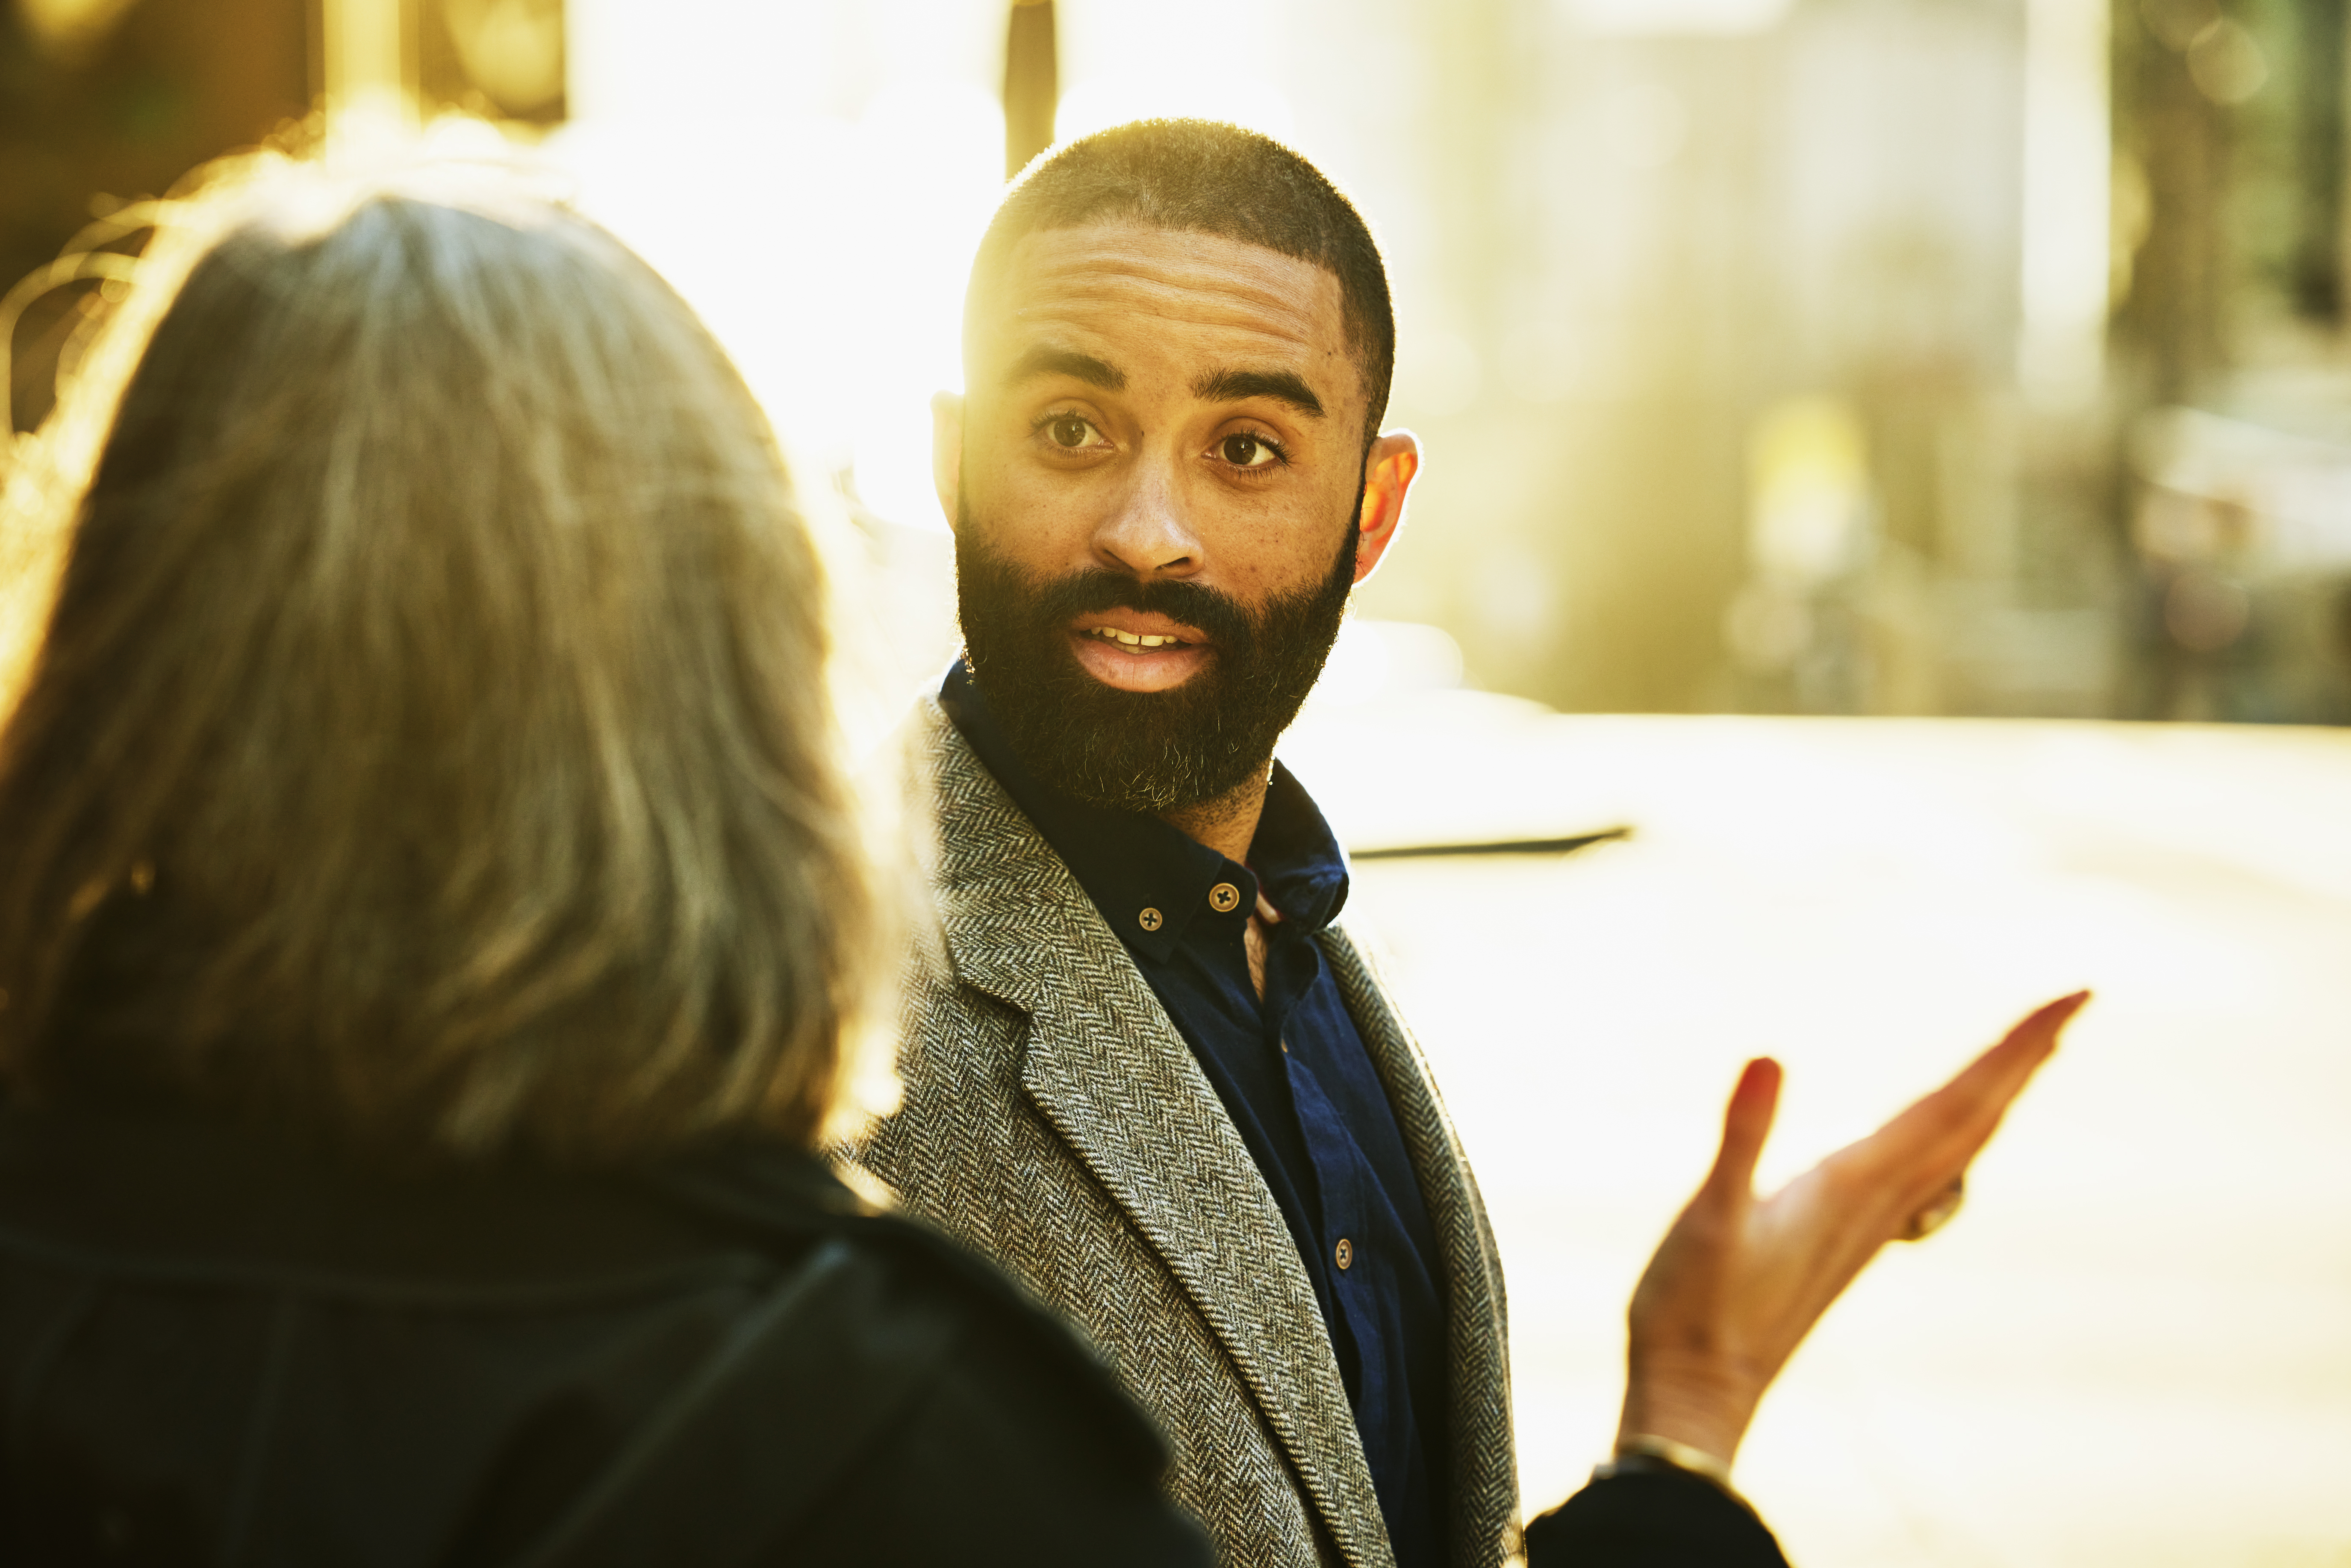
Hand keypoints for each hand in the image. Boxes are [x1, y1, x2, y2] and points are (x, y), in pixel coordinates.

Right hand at [1614, 991, 2089, 1464]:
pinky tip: (1942, 1137)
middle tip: (2077, 1002)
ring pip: (1957, 1148)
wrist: (1697, 1392)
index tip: (2072, 999)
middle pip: (1973, 1120)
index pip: (1956, 1104)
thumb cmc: (1696, 1309)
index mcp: (1858, 1185)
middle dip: (2025, 1059)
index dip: (2014, 1050)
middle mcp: (1878, 1202)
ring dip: (1996, 1096)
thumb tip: (1768, 1058)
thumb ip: (1741, 1137)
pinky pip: (1924, 1173)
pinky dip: (1952, 1138)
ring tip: (2029, 1056)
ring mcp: (1867, 1224)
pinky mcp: (1845, 1236)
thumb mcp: (1708, 1216)